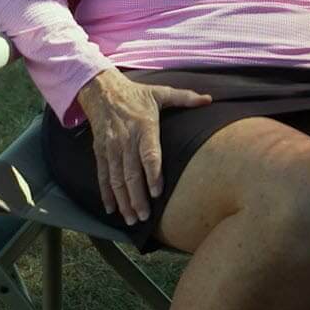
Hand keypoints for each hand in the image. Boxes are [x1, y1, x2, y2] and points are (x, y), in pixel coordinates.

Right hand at [75, 70, 211, 224]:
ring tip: (130, 219)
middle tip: (144, 217)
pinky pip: (102, 175)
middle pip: (131, 173)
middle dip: (137, 197)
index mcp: (144, 126)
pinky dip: (106, 193)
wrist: (101, 90)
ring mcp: (111, 148)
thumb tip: (209, 99)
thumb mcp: (161, 92)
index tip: (156, 192)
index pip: (149, 154)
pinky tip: (111, 208)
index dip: (152, 174)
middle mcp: (126, 140)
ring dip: (123, 200)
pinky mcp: (100, 151)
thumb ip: (185, 98)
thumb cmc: (136, 94)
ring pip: (116, 179)